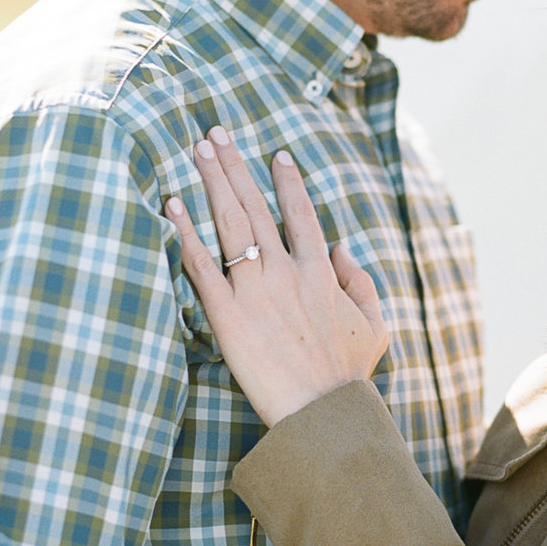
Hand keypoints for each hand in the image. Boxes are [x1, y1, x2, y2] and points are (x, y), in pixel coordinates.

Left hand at [162, 128, 388, 424]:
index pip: (302, 213)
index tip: (276, 153)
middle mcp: (286, 271)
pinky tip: (172, 205)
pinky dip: (185, 232)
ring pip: (230, 222)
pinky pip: (201, 265)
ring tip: (197, 149)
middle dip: (235, 165)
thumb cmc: (348, 376)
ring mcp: (254, 290)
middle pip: (256, 205)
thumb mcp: (375, 326)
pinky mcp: (226, 315)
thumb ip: (360, 283)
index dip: (288, 181)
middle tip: (216, 133)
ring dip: (212, 181)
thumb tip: (342, 249)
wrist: (322, 412)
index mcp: (320, 272)